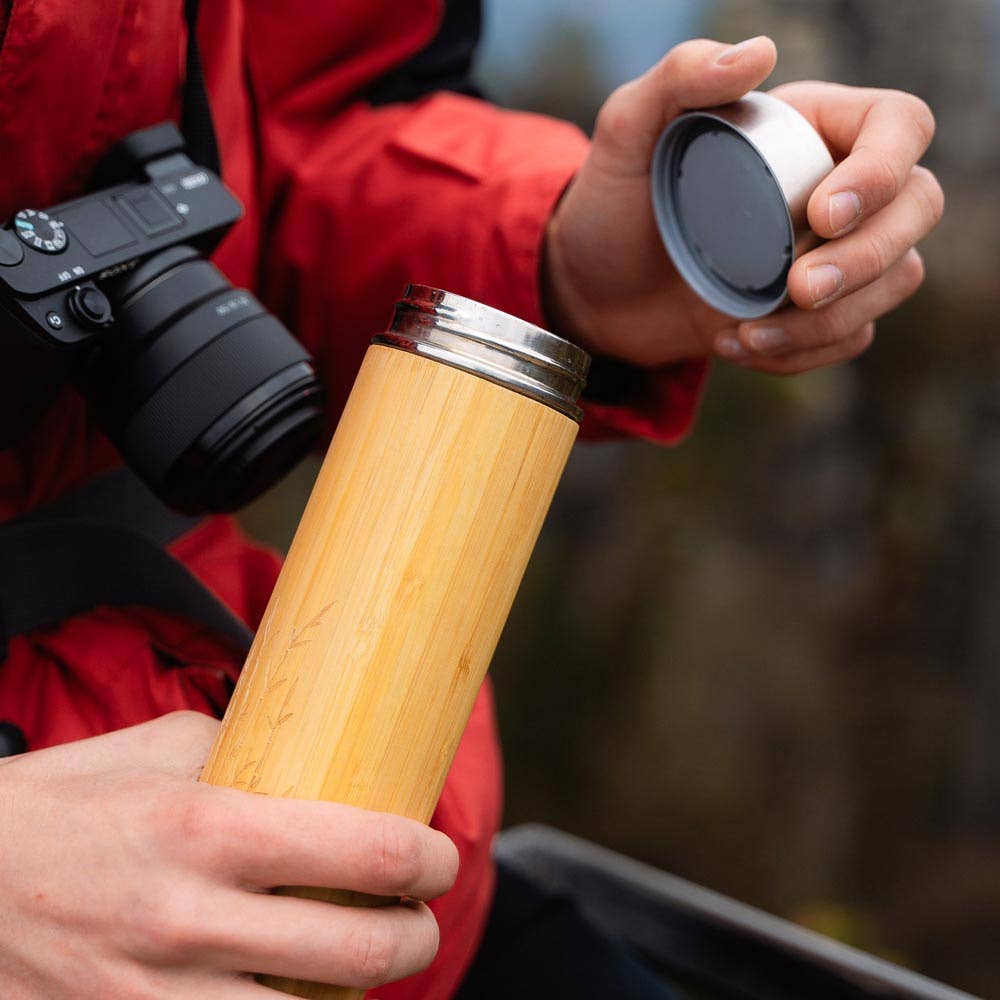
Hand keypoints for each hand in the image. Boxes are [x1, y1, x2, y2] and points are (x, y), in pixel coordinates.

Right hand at [0, 712, 457, 996]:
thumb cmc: (62, 806)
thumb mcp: (156, 750)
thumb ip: (244, 751)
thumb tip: (316, 753)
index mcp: (205, 828)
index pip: (362, 851)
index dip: (425, 859)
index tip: (438, 857)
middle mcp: (189, 920)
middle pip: (358, 951)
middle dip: (415, 936)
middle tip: (419, 915)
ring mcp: (157, 998)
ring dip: (359, 995)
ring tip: (363, 962)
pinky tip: (296, 995)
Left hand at [542, 36, 943, 373]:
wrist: (593, 290)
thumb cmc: (610, 204)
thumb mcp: (624, 133)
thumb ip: (677, 78)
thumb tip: (757, 54)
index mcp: (809, 128)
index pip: (898, 126)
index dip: (884, 169)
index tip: (822, 216)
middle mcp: (833, 186)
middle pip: (918, 208)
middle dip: (869, 257)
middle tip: (799, 289)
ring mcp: (828, 253)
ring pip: (895, 280)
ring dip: (831, 320)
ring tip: (745, 332)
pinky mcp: (810, 312)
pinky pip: (849, 337)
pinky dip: (800, 353)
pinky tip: (735, 344)